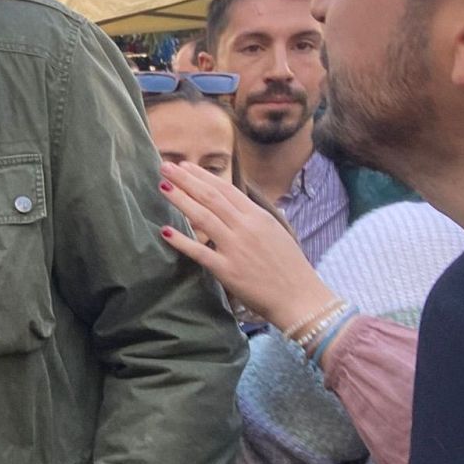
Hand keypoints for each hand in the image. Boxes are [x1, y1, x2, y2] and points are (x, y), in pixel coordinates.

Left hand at [158, 161, 335, 333]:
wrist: (300, 298)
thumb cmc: (289, 266)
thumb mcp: (274, 231)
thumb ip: (252, 216)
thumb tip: (234, 203)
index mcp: (258, 216)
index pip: (225, 189)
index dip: (202, 176)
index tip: (184, 166)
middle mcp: (245, 227)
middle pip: (211, 197)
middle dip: (186, 180)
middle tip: (165, 167)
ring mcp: (236, 248)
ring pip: (203, 217)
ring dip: (180, 200)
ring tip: (162, 187)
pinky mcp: (227, 270)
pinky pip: (200, 252)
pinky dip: (182, 241)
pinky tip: (165, 232)